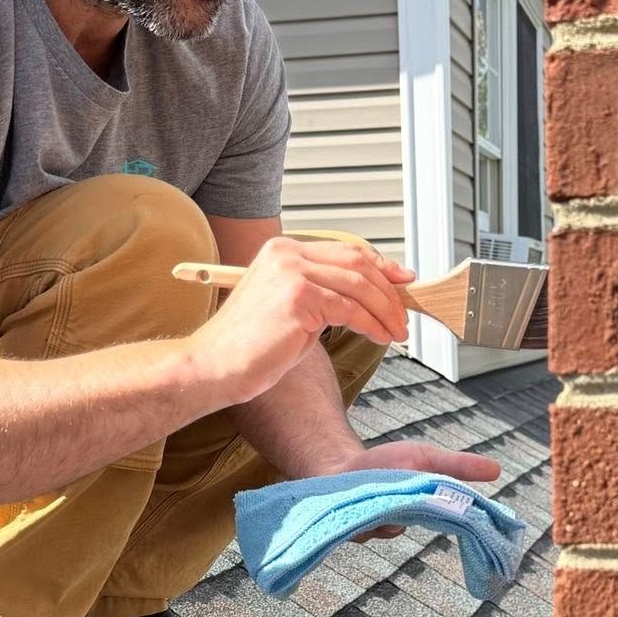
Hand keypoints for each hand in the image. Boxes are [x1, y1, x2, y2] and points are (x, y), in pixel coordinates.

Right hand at [187, 235, 415, 403]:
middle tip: (403, 315)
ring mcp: (292, 273)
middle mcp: (286, 254)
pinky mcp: (299, 298)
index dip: (380, 266)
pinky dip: (372, 324)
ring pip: (359, 286)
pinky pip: (350, 309)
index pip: (345, 251)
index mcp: (282, 250)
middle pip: (357, 263)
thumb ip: (322, 293)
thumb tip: (366, 296)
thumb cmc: (249, 347)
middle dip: (388, 290)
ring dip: (385, 311)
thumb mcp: (290, 308)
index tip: (402, 280)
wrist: (214, 366)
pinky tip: (380, 337)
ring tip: (397, 331)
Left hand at [318, 438, 502, 543]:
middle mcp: (403, 525)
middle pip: (424, 520)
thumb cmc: (384, 464)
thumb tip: (498, 470)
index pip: (453, 517)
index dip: (465, 515)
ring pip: (393, 526)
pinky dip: (367, 513)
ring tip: (384, 490)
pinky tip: (362, 501)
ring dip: (391, 507)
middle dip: (423, 505)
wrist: (339, 468)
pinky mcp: (354, 531)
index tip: (470, 505)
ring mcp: (378, 530)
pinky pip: (367, 527)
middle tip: (420, 490)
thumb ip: (457, 465)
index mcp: (425, 510)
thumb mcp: (424, 457)